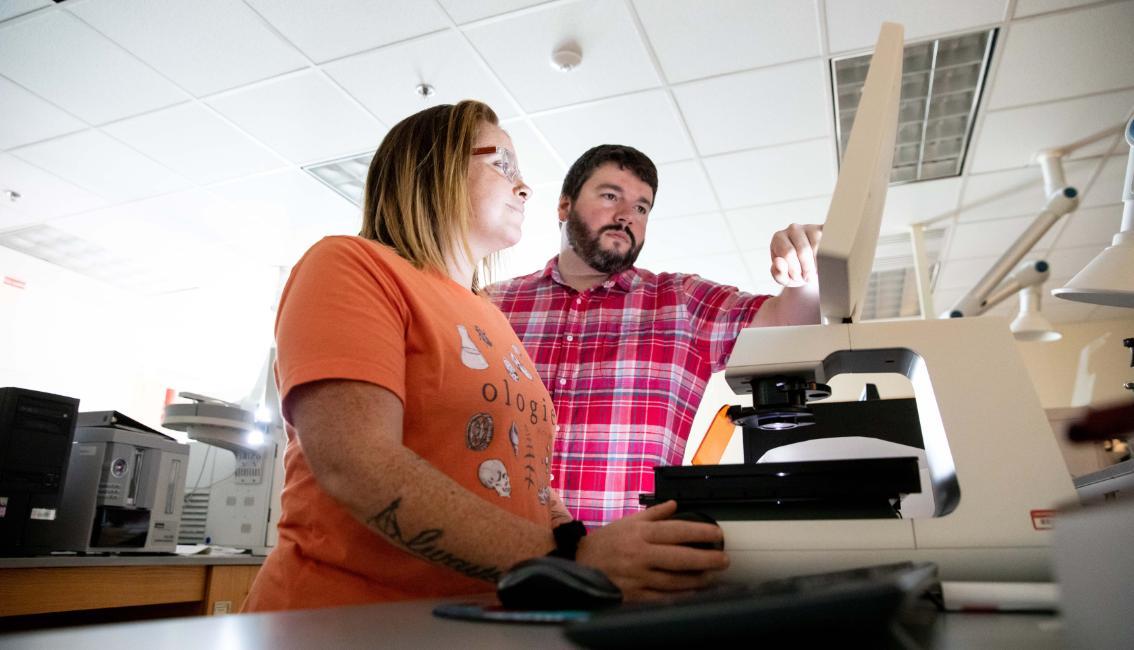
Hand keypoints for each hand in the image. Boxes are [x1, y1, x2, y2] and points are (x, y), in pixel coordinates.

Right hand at [575, 501, 728, 601]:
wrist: (580, 563)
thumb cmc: (606, 542)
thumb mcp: (628, 522)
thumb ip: (653, 514)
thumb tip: (675, 505)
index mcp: (640, 533)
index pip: (676, 531)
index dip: (700, 532)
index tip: (717, 535)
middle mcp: (640, 554)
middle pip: (680, 557)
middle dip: (707, 559)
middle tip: (724, 559)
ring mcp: (638, 576)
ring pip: (675, 580)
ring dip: (698, 579)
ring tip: (712, 576)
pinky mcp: (634, 594)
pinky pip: (663, 598)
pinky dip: (681, 596)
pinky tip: (694, 593)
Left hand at [770, 223, 821, 286]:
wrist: (809, 272)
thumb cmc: (793, 272)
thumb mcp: (784, 278)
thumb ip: (778, 273)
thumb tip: (778, 262)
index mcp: (778, 238)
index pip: (788, 253)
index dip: (795, 270)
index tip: (798, 277)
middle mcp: (793, 229)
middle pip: (804, 250)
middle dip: (807, 268)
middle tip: (808, 277)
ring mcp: (810, 227)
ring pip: (818, 246)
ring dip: (818, 263)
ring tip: (815, 271)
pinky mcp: (824, 230)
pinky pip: (828, 242)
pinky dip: (827, 255)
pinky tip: (824, 263)